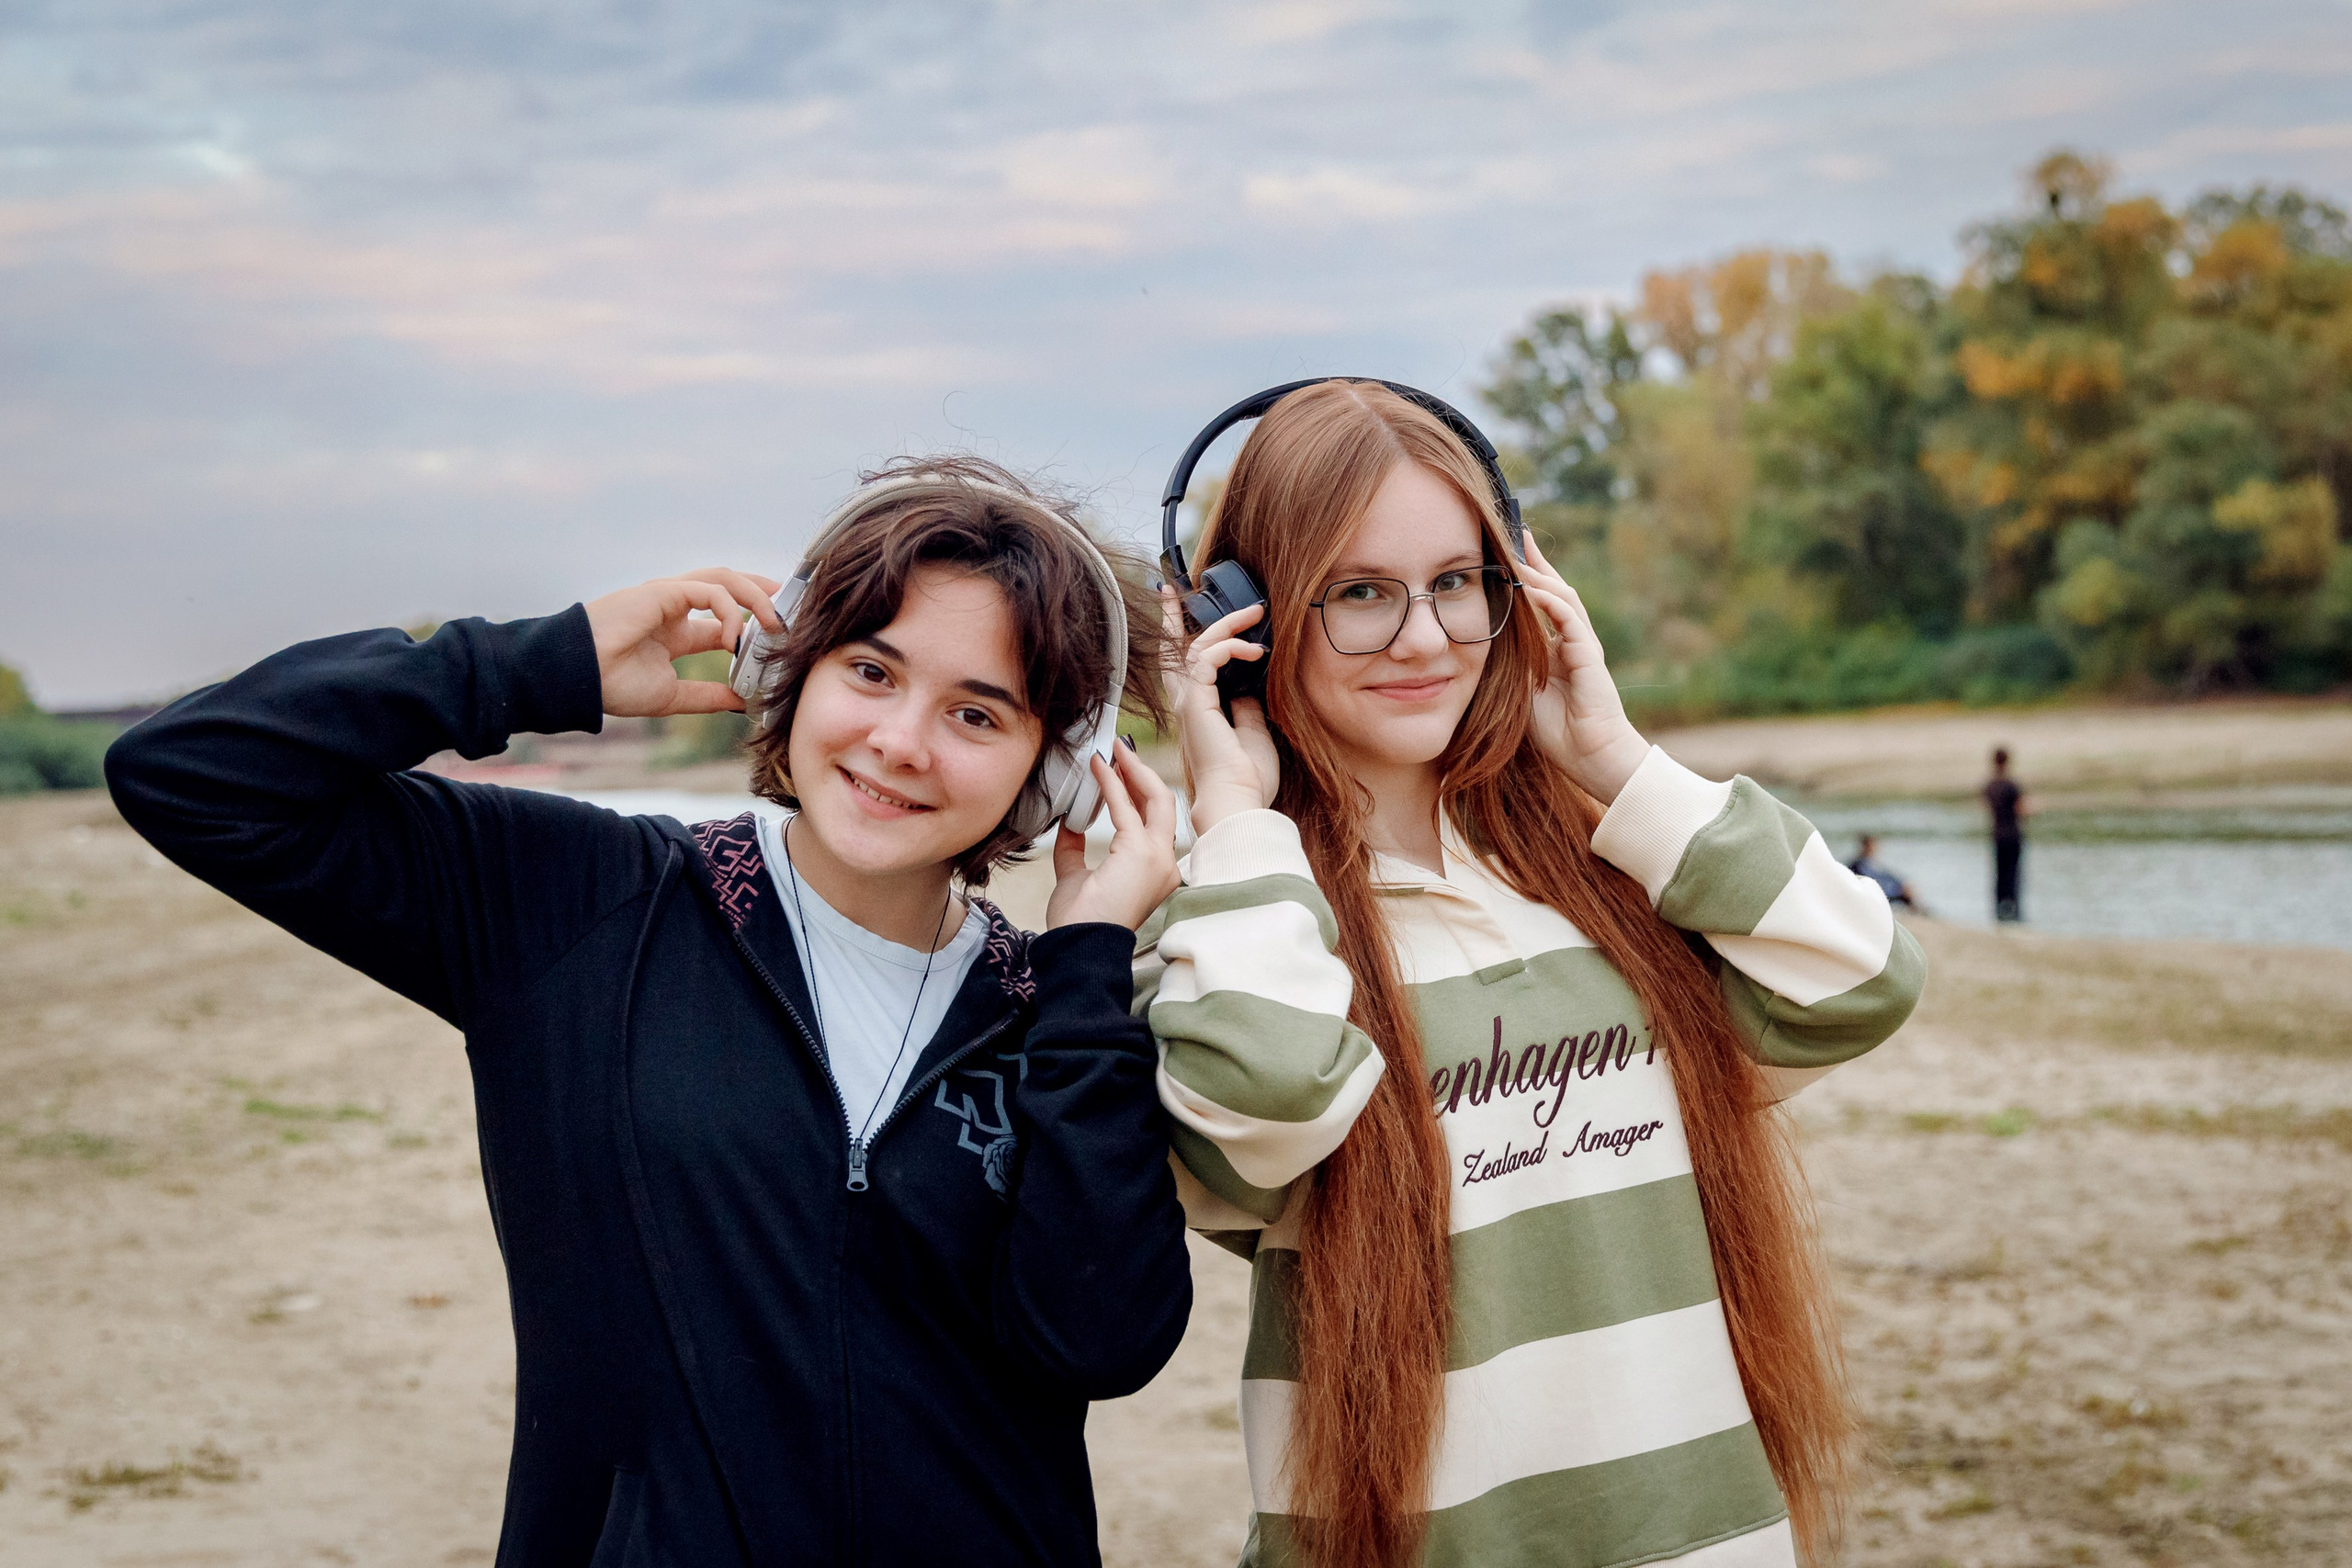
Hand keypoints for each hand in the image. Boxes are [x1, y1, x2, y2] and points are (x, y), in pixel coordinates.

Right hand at [584, 569, 782, 718]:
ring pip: (722, 579)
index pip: (725, 616)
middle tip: (791, 615)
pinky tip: (734, 639)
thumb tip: (743, 702)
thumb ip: (708, 696)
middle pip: (728, 587)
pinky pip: (708, 590)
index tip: (781, 639)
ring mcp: (667, 597)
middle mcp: (674, 608)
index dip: (755, 624)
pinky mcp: (661, 592)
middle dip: (763, 595)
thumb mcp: (672, 696)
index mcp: (675, 630)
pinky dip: (729, 610)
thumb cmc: (611, 685)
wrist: (575, 679)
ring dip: (755, 595)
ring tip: (777, 621)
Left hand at [1046, 743, 1181, 930]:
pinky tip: (1098, 768)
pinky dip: (1111, 783)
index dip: (1138, 791)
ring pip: (1155, 799)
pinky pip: (1126, 808)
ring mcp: (1158, 858)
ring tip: (1111, 749)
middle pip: (1163, 804)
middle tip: (1119, 749)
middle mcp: (1165, 863)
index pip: (1154, 821)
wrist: (1078, 947)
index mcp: (1155, 872)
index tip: (1120, 769)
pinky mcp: (1140, 852)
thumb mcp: (1075, 877)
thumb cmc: (1079, 923)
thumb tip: (1069, 823)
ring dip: (1131, 770)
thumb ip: (1075, 849)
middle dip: (1141, 773)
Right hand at [1163, 591, 1278, 835]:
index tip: (1181, 609)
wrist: (1236, 802)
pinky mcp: (1197, 703)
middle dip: (1172, 616)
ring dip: (1226, 624)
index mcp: (1198, 712)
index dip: (1180, 636)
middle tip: (1176, 588)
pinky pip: (1207, 658)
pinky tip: (1254, 652)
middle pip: (1173, 650)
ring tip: (1255, 614)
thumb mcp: (1253, 733)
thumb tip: (1248, 686)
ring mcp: (1189, 702)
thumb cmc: (1246, 779)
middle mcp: (1187, 704)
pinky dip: (1231, 647)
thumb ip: (1246, 707)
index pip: (1185, 667)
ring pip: (1196, 646)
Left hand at [1519, 537, 1649, 804]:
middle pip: (1551, 588)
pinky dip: (1549, 602)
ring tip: (1517, 548)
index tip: (1501, 549)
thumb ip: (1503, 668)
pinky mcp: (1589, 657)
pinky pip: (1569, 621)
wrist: (1591, 758)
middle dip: (1534, 558)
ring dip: (1538, 572)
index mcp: (1554, 648)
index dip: (1521, 575)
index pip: (1536, 602)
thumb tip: (1467, 653)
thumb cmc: (1556, 733)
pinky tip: (1530, 586)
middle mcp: (1569, 640)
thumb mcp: (1518, 694)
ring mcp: (1582, 646)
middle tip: (1515, 528)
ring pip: (1561, 597)